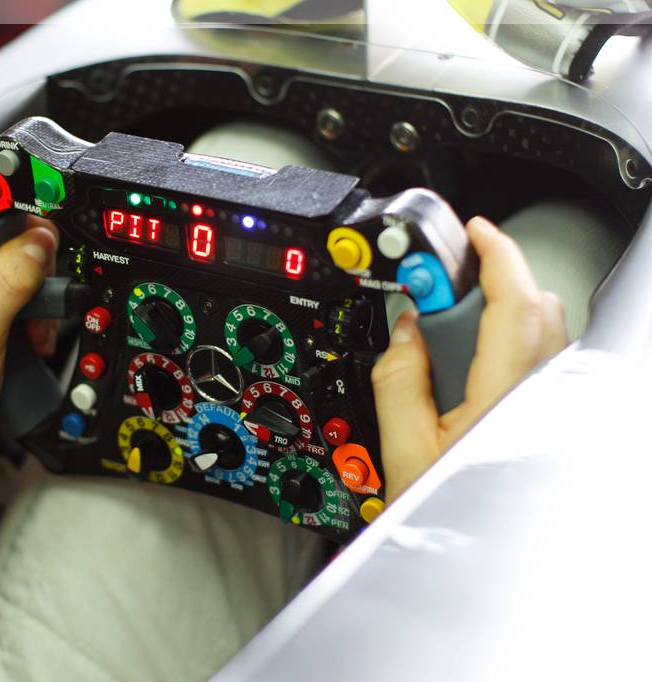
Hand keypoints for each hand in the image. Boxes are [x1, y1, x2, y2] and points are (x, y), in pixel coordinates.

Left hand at [0, 159, 57, 499]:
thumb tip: (38, 240)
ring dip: (38, 280)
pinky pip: (23, 288)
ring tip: (36, 311)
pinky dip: (38, 305)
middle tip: (42, 263)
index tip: (34, 185)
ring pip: (16, 255)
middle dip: (30, 240)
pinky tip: (34, 331)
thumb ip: (7, 279)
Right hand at [372, 216, 567, 503]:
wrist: (479, 564)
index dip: (495, 255)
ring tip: (448, 342)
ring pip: (540, 328)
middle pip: (532, 305)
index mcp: (504, 396)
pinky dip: (505, 342)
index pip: (512, 302)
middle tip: (438, 294)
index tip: (471, 231)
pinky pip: (538, 355)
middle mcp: (541, 393)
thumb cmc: (448, 515)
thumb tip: (405, 328)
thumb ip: (399, 378)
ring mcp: (551, 402)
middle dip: (488, 282)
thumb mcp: (402, 448)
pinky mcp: (549, 411)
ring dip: (497, 313)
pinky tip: (470, 369)